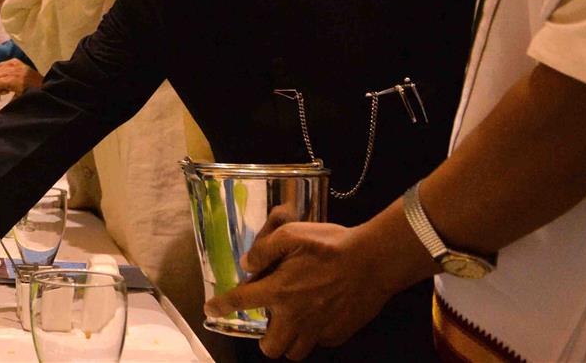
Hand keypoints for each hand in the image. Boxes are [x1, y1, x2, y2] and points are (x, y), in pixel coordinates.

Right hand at [0, 60, 41, 95]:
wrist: (43, 86)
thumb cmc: (30, 95)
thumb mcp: (17, 99)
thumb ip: (5, 98)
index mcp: (14, 81)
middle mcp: (14, 71)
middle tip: (0, 88)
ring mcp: (16, 65)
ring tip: (2, 82)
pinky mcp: (18, 62)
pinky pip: (4, 62)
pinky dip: (1, 68)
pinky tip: (3, 74)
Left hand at [205, 222, 397, 360]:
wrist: (374, 260)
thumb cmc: (332, 245)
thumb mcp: (292, 233)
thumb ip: (264, 249)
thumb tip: (247, 264)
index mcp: (280, 290)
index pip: (240, 302)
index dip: (221, 307)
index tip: (210, 310)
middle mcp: (296, 316)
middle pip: (271, 348)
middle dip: (265, 338)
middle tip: (271, 320)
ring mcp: (318, 329)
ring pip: (295, 352)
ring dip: (290, 340)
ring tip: (293, 321)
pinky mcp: (338, 334)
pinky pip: (319, 343)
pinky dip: (314, 334)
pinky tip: (318, 315)